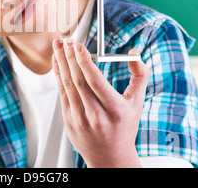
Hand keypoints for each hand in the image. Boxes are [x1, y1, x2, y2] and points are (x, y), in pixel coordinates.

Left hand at [52, 37, 149, 167]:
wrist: (110, 157)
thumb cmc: (125, 127)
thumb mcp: (138, 102)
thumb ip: (140, 76)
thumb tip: (134, 52)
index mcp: (115, 109)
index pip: (95, 81)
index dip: (84, 61)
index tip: (78, 45)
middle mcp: (96, 115)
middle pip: (78, 80)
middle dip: (70, 56)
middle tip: (66, 40)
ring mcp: (80, 119)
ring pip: (67, 85)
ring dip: (61, 62)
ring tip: (59, 45)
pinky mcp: (69, 121)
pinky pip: (62, 93)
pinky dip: (58, 75)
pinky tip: (57, 62)